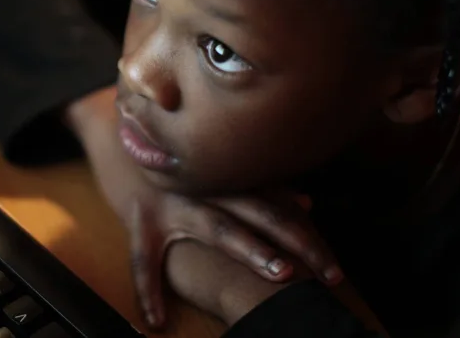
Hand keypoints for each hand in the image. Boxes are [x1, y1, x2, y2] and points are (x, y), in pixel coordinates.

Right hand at [64, 87, 341, 329]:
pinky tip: (156, 320)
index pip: (279, 208)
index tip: (332, 267)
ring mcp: (178, 203)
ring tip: (278, 274)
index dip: (306, 235)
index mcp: (232, 177)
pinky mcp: (143, 220)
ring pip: (218, 228)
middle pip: (262, 214)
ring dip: (251, 249)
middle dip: (293, 241)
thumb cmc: (184, 159)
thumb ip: (263, 185)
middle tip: (326, 267)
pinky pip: (143, 258)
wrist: (128, 140)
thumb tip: (308, 202)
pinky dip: (148, 289)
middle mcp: (211, 187)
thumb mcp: (222, 167)